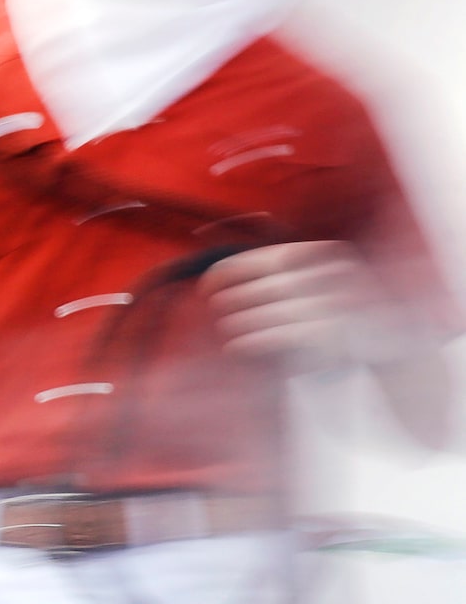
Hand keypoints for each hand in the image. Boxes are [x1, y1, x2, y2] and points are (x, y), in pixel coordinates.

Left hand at [203, 241, 413, 371]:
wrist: (397, 342)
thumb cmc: (343, 310)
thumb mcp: (320, 280)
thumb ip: (284, 273)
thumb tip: (221, 274)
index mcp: (330, 256)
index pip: (270, 258)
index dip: (232, 270)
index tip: (207, 284)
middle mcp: (339, 277)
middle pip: (270, 286)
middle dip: (234, 298)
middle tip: (215, 309)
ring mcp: (343, 306)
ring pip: (276, 312)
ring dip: (241, 322)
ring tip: (223, 329)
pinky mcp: (341, 337)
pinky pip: (288, 337)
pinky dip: (256, 341)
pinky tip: (235, 346)